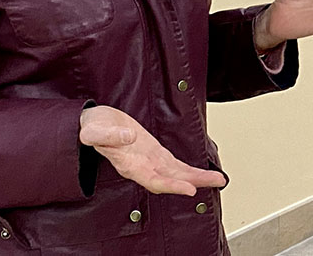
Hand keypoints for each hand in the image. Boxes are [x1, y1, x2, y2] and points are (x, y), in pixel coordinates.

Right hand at [79, 106, 225, 195]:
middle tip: (217, 181)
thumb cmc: (93, 128)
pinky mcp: (154, 152)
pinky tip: (202, 173)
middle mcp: (142, 167)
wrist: (94, 123)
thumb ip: (109, 136)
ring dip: (197, 177)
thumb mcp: (94, 130)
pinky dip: (189, 169)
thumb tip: (129, 137)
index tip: (190, 189)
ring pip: (177, 173)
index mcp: (129, 165)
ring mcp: (150, 161)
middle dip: (195, 182)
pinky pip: (175, 164)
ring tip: (218, 179)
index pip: (154, 181)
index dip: (172, 186)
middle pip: (172, 180)